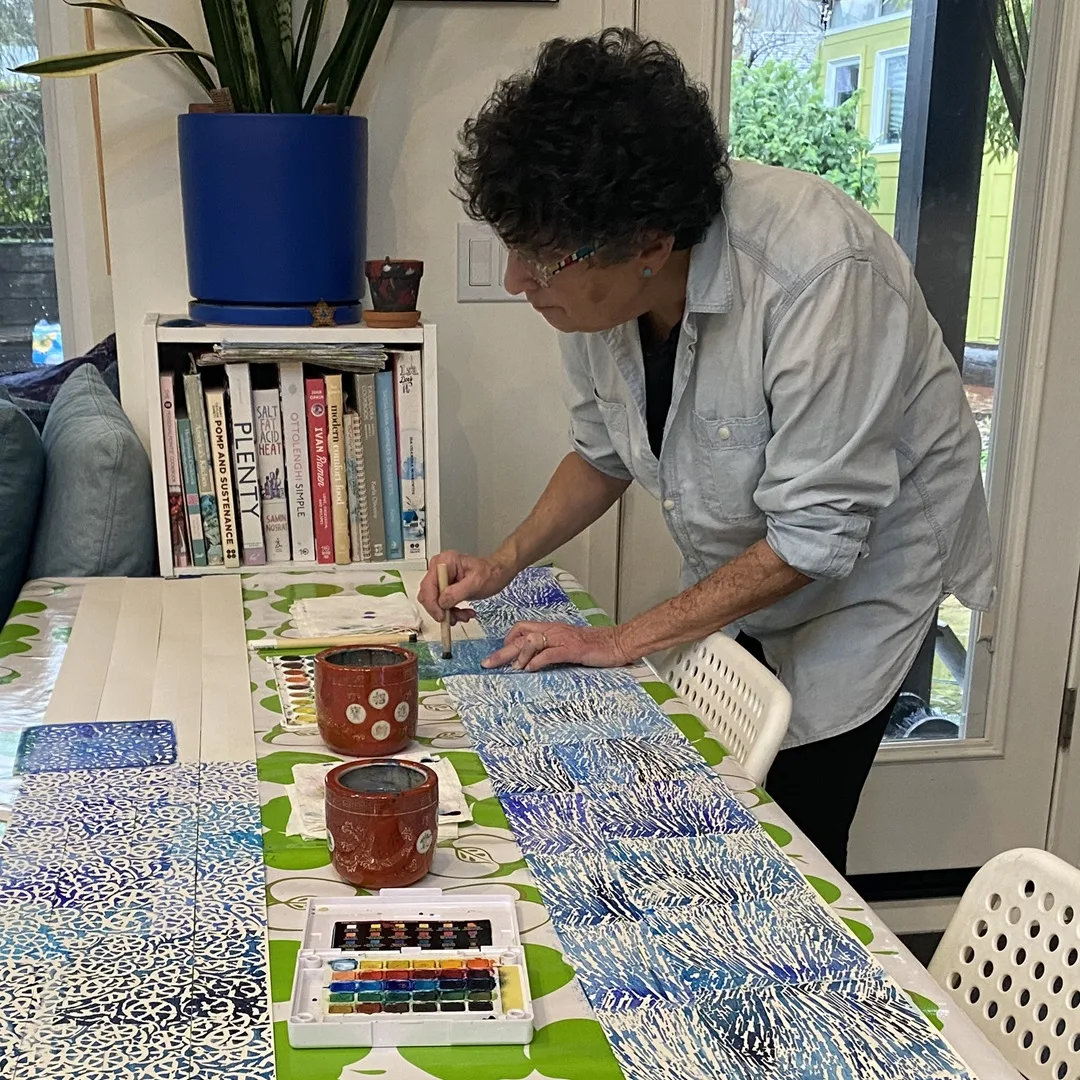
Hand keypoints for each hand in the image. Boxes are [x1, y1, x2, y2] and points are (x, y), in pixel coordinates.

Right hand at [418, 550, 515, 624]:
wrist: (497, 574)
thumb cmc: (490, 573)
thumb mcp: (475, 583)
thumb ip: (456, 592)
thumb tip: (442, 602)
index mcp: (445, 562)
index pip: (428, 586)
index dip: (433, 604)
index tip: (442, 616)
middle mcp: (439, 568)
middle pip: (428, 595)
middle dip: (441, 610)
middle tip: (454, 618)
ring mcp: (441, 578)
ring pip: (434, 602)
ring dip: (448, 613)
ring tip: (464, 615)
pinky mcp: (444, 587)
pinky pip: (441, 604)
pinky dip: (451, 612)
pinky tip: (463, 613)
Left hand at [483, 621, 633, 671]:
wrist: (617, 642)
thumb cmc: (595, 646)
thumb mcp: (568, 645)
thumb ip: (551, 649)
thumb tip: (533, 660)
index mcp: (552, 629)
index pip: (522, 628)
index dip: (508, 640)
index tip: (500, 654)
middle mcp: (554, 631)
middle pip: (520, 637)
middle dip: (502, 651)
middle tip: (487, 663)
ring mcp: (562, 639)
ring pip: (531, 643)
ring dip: (519, 657)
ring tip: (512, 669)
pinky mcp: (572, 649)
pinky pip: (549, 654)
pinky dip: (536, 662)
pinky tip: (530, 670)